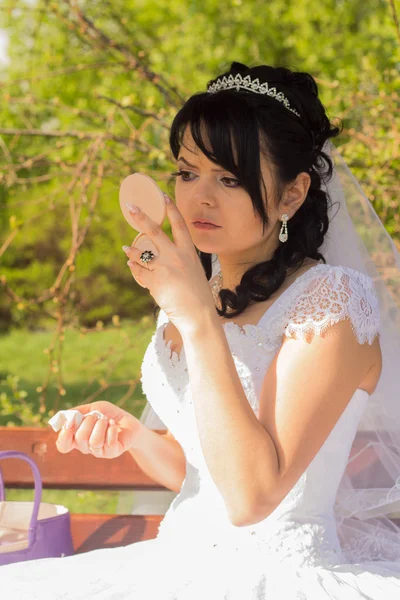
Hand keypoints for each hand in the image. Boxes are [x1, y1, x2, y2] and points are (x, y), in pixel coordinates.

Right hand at [55, 400, 144, 458]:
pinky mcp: (112, 452)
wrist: (128, 420)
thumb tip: (64, 417)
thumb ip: (77, 412)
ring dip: (101, 426)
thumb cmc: (108, 415)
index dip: (64, 436)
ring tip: (107, 421)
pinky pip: (109, 444)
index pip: (63, 445)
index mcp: (77, 437)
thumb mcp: (92, 408)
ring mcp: (99, 451)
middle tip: (96, 416)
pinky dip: (111, 430)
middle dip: (88, 422)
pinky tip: (113, 425)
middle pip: (79, 439)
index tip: (70, 424)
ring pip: (94, 442)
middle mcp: (86, 447)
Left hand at [123, 194, 215, 333]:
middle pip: (155, 231)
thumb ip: (179, 261)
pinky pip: (139, 272)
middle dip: (141, 217)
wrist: (199, 314)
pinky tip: (132, 266)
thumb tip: (156, 258)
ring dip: (131, 250)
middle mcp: (176, 256)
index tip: (162, 196)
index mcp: (189, 252)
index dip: (170, 209)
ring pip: (141, 253)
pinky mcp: (155, 282)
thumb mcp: (194, 272)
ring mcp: (164, 268)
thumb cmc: (197, 295)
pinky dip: (135, 269)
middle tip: (131, 207)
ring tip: (126, 249)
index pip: (179, 225)